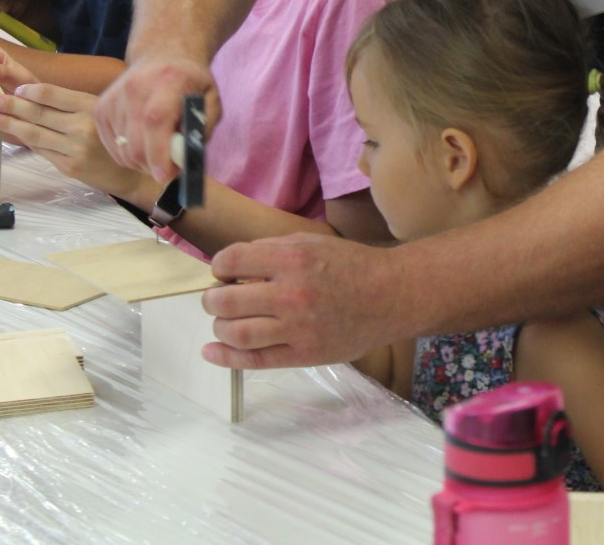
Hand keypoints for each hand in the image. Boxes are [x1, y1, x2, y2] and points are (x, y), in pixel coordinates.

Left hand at [0, 75, 155, 204]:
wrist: (132, 171)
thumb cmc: (113, 136)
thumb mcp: (99, 111)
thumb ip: (71, 105)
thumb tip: (31, 95)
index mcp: (90, 106)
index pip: (51, 95)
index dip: (28, 91)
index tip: (14, 89)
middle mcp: (82, 126)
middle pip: (38, 113)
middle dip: (10, 105)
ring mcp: (75, 148)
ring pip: (34, 133)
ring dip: (9, 124)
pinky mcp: (69, 166)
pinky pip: (41, 151)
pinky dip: (23, 141)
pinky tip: (11, 135)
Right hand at [95, 56, 222, 183]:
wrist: (162, 54)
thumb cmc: (191, 82)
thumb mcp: (211, 100)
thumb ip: (203, 127)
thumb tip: (186, 157)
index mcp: (167, 82)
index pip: (155, 121)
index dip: (159, 154)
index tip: (166, 176)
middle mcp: (135, 88)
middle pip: (135, 142)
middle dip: (152, 166)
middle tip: (168, 169)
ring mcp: (113, 97)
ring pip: (122, 149)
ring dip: (140, 162)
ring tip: (157, 153)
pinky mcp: (100, 108)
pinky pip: (110, 145)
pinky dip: (126, 153)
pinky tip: (141, 143)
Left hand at [201, 235, 404, 368]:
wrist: (392, 296)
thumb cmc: (352, 265)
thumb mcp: (312, 243)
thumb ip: (272, 250)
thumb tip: (233, 264)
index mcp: (292, 260)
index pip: (232, 261)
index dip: (219, 266)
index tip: (223, 272)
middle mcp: (291, 294)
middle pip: (226, 301)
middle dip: (212, 299)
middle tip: (217, 298)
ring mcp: (297, 329)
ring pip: (236, 333)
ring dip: (219, 327)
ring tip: (223, 322)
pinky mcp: (305, 355)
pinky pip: (257, 360)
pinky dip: (227, 357)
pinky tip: (211, 351)